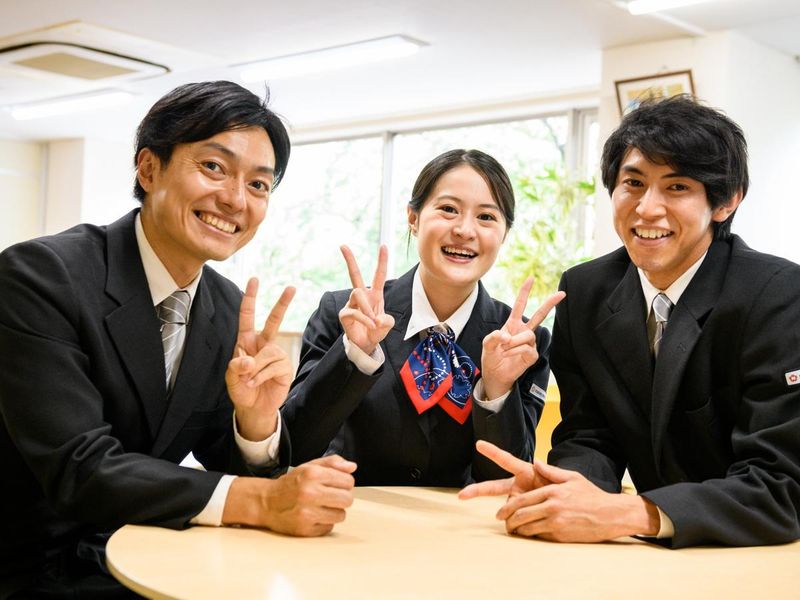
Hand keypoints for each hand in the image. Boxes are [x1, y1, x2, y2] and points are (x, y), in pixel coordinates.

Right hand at [223, 455, 356, 536]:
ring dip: (334, 511)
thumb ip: (332, 463)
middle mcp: (309, 493)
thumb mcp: (309, 467)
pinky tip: (313, 516)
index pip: (348, 481)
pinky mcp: (304, 529)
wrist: (265, 502)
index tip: (336, 485)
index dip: (345, 483)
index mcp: (312, 474)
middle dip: (342, 498)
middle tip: (331, 496)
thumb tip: (352, 467)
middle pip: (347, 500)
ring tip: (321, 506)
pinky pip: (329, 527)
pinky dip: (324, 523)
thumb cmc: (290, 484)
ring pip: (341, 515)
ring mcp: (306, 513)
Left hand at [226, 278, 295, 440]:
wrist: (254, 409)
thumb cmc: (241, 390)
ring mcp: (275, 355)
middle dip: (282, 304)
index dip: (250, 298)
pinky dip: (262, 376)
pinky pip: (274, 366)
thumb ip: (236, 367)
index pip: (247, 316)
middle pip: (273, 321)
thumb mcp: (232, 379)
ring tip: (250, 381)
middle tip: (292, 287)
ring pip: (267, 353)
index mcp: (247, 342)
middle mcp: (263, 345)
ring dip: (255, 369)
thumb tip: (247, 359)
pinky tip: (257, 383)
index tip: (254, 280)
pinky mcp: (285, 367)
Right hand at [338, 245, 394, 354]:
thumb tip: (376, 319)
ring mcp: (351, 304)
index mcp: (375, 295)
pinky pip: (354, 311)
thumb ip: (387, 321)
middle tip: (343, 245)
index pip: (378, 275)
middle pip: (354, 274)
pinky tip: (371, 326)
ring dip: (367, 308)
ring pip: (357, 293)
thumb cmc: (376, 331)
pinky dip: (365, 319)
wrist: (366, 345)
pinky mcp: (345, 313)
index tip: (383, 246)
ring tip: (373, 321)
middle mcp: (362, 296)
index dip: (382, 261)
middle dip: (349, 260)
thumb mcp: (387, 325)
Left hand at [459, 441, 659, 541]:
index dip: (507, 508)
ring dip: (518, 530)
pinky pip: (540, 537)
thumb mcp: (572, 477)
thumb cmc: (591, 494)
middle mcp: (552, 507)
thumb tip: (534, 462)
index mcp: (552, 491)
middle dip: (508, 520)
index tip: (500, 513)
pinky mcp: (561, 536)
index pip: (522, 500)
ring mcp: (556, 522)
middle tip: (504, 523)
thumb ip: (551, 471)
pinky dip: (532, 536)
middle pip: (520, 515)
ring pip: (527, 529)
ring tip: (514, 530)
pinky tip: (531, 534)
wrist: (610, 515)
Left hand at [480, 278, 564, 398]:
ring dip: (514, 342)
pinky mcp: (532, 355)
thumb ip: (493, 337)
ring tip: (504, 349)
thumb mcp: (487, 344)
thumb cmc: (492, 356)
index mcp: (513, 324)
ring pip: (528, 335)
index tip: (530, 278)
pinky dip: (515, 351)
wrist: (494, 374)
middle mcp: (523, 331)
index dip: (524, 292)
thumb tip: (507, 337)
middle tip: (562, 293)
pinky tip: (508, 355)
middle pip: (540, 315)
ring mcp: (529, 343)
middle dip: (550, 303)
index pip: (520, 305)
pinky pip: (527, 349)